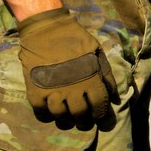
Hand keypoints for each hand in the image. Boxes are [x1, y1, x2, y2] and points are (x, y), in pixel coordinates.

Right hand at [17, 7, 111, 126]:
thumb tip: (115, 97)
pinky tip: (50, 113)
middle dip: (84, 121)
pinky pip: (41, 113)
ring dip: (66, 121)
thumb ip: (106, 75)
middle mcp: (72, 89)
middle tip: (83, 121)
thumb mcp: (97, 53)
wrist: (46, 28)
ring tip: (67, 119)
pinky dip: (46, 116)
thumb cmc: (75, 39)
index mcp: (90, 79)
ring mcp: (52, 91)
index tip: (98, 116)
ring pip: (61, 117)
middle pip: (80, 115)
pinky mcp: (35, 91)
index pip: (99, 105)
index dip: (100, 114)